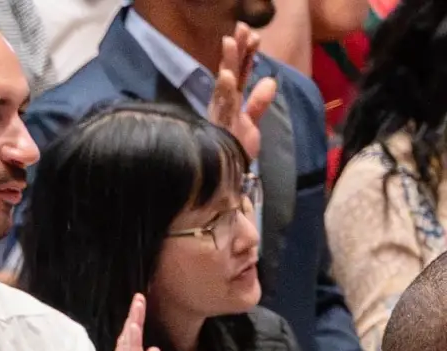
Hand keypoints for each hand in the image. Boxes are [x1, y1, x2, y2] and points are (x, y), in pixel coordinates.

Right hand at [110, 293, 164, 350]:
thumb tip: (154, 350)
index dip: (134, 330)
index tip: (139, 308)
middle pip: (126, 346)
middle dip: (133, 321)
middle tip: (139, 298)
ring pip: (126, 349)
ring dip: (133, 327)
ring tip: (138, 306)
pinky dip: (131, 343)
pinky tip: (134, 327)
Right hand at [208, 25, 277, 161]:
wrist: (226, 183)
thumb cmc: (234, 154)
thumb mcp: (251, 124)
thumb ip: (258, 103)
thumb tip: (269, 81)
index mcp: (231, 103)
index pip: (240, 74)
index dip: (247, 54)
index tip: (253, 33)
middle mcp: (224, 107)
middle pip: (231, 73)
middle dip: (236, 50)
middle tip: (241, 27)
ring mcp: (222, 117)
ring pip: (225, 85)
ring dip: (228, 63)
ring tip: (230, 41)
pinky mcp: (220, 129)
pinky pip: (222, 108)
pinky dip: (223, 92)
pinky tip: (225, 76)